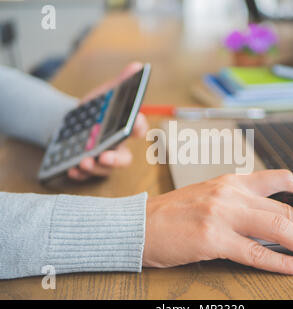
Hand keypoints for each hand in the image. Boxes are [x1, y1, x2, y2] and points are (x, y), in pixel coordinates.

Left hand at [68, 62, 148, 180]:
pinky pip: (86, 176)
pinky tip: (72, 170)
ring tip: (83, 162)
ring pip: (105, 169)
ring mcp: (103, 159)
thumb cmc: (94, 110)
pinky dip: (80, 174)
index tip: (135, 125)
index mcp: (124, 128)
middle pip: (124, 159)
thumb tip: (136, 66)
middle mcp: (117, 147)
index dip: (139, 127)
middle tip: (105, 156)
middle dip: (116, 160)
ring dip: (95, 168)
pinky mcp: (88, 167)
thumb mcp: (106, 94)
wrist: (71, 121)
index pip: (138, 129)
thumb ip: (120, 84)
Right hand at [143, 170, 292, 274]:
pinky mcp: (212, 238)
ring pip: (279, 229)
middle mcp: (231, 193)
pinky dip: (282, 262)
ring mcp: (222, 215)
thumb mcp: (211, 197)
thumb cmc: (174, 213)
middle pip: (288, 208)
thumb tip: (271, 217)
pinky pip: (257, 252)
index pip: (280, 181)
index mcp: (232, 181)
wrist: (139, 224)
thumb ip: (241, 203)